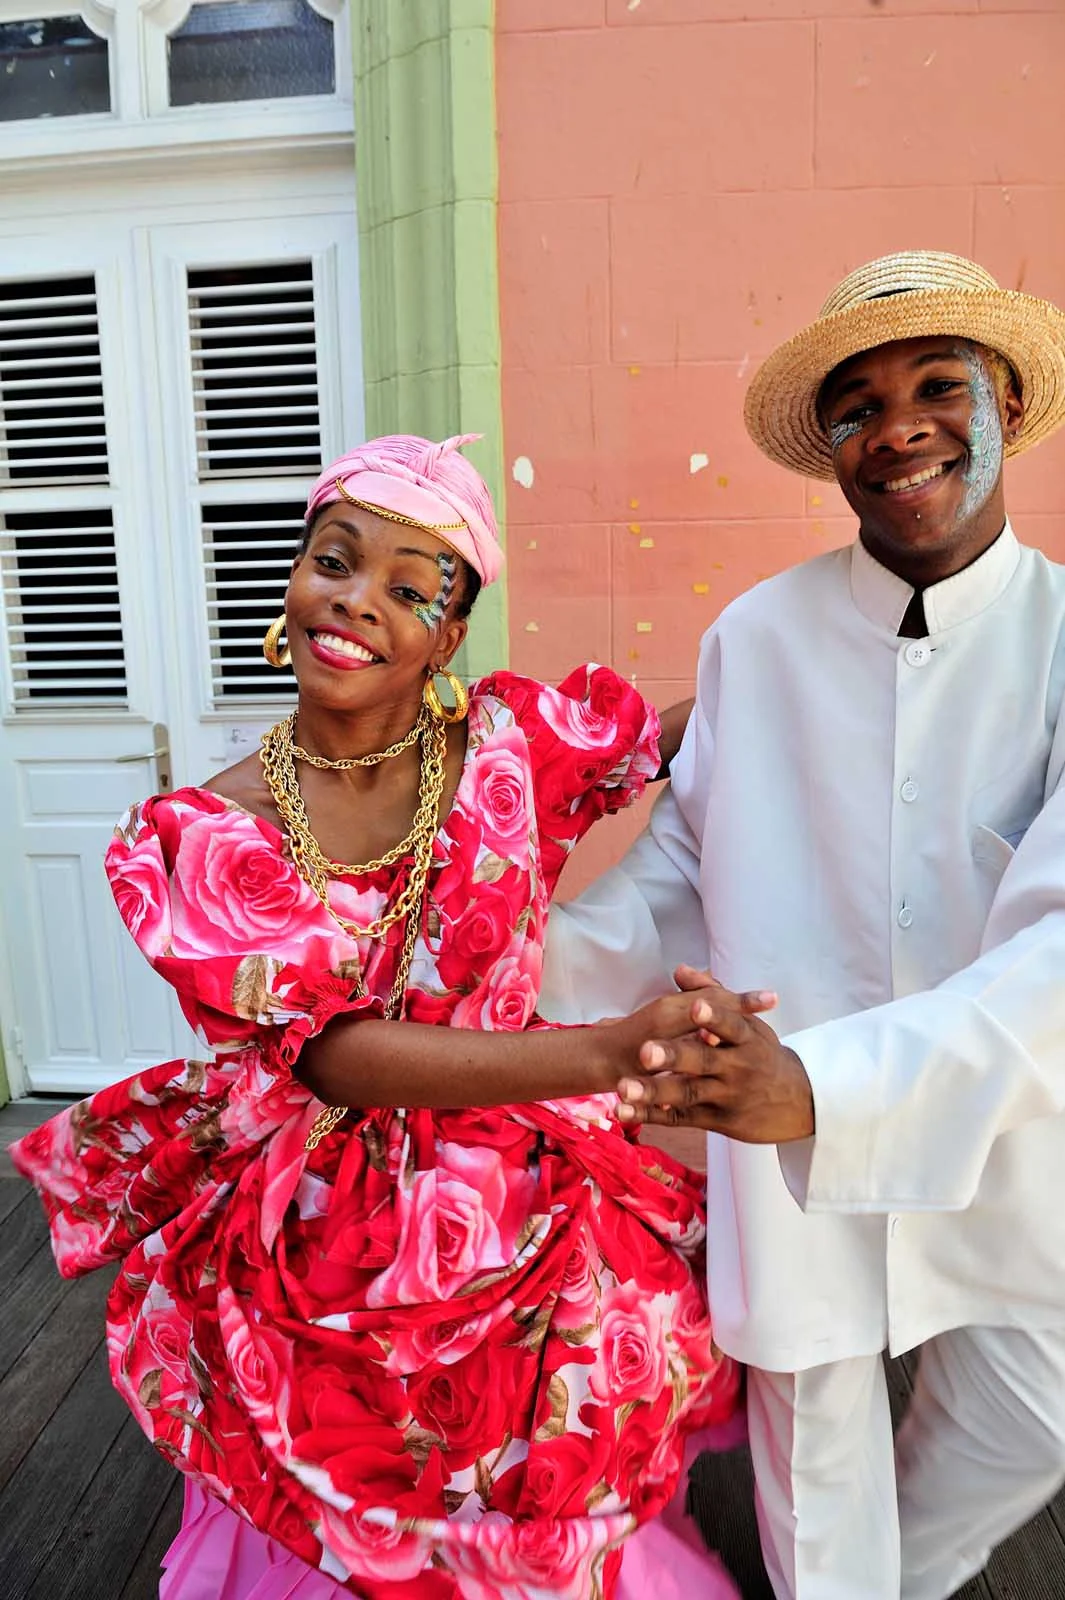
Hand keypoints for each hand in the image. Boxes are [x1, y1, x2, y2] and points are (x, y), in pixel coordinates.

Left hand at [615, 968, 814, 1143]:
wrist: (797, 1102)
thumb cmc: (763, 1054)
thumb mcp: (749, 1024)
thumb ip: (714, 995)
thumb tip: (680, 969)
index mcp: (746, 1040)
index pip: (731, 1025)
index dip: (714, 1016)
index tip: (695, 1006)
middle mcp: (737, 1069)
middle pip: (702, 1061)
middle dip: (673, 1055)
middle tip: (644, 1050)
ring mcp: (724, 1096)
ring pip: (686, 1093)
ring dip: (653, 1091)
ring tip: (622, 1087)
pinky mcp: (714, 1120)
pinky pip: (679, 1118)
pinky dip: (650, 1115)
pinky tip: (623, 1112)